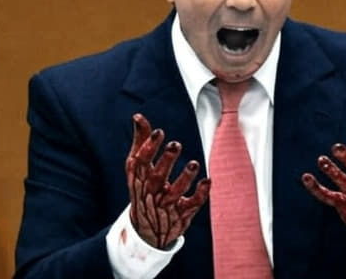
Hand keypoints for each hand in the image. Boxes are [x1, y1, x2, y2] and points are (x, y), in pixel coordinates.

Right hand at [125, 113, 210, 248]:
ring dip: (184, 178)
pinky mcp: (181, 214)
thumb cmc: (143, 188)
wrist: (146, 229)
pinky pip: (192, 205)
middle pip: (157, 177)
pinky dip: (200, 194)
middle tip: (175, 145)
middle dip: (166, 161)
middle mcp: (151, 192)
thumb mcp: (137, 168)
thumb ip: (141, 141)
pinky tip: (207, 181)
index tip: (159, 132)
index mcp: (139, 178)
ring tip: (194, 164)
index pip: (140, 162)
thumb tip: (138, 117)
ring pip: (175, 193)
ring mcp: (166, 205)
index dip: (149, 147)